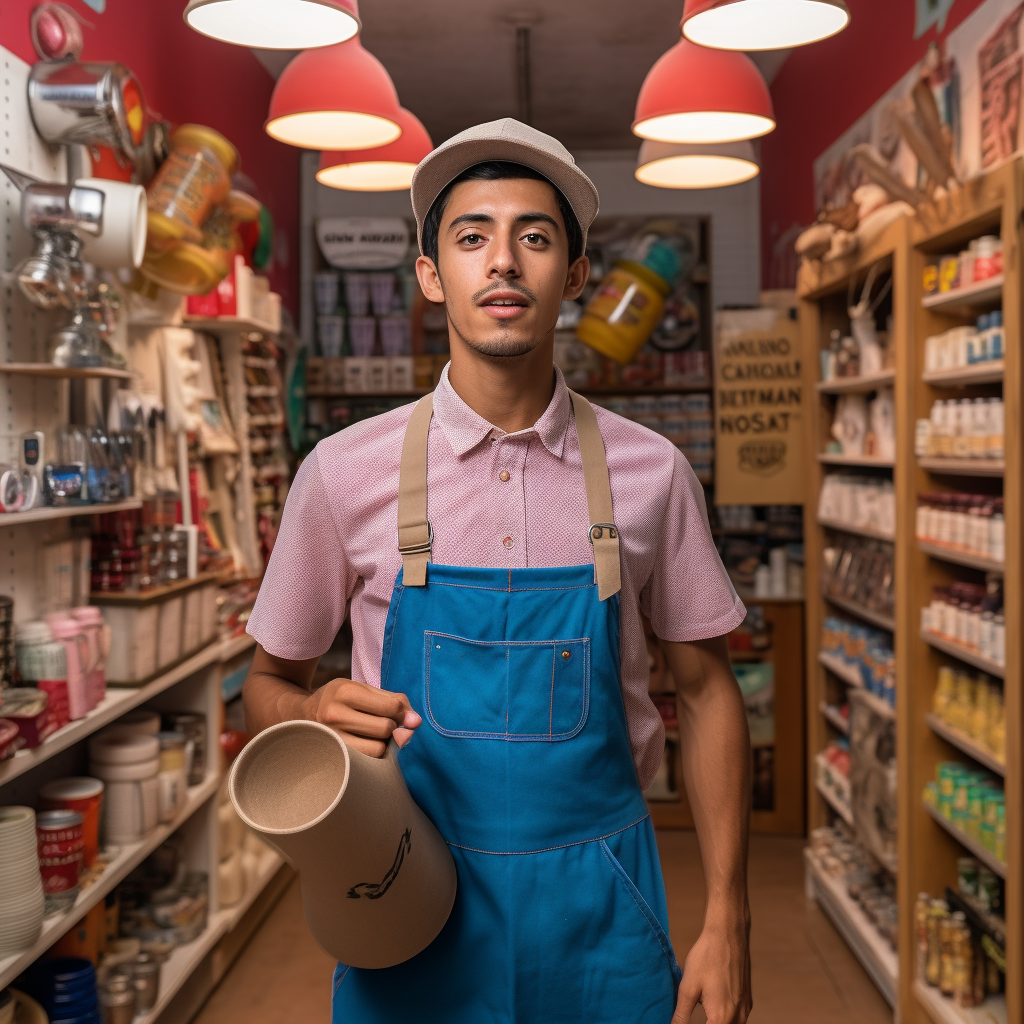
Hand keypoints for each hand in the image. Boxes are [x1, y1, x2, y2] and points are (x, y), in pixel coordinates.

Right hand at [306, 678, 421, 757]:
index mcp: (345, 691)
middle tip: (383, 724)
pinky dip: (374, 754)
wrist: (301, 717)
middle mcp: (334, 714)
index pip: (390, 707)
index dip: (404, 713)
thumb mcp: (362, 690)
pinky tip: (366, 745)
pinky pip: (367, 762)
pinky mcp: (333, 756)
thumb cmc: (340, 701)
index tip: (404, 716)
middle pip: (385, 729)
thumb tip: (416, 722)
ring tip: (373, 735)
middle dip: (392, 727)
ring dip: (383, 744)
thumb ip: (392, 701)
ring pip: (378, 748)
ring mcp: (331, 738)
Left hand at [671, 916, 750, 1023]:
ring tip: (703, 1008)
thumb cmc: (706, 957)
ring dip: (715, 1022)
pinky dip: (724, 1018)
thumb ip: (681, 1015)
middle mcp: (738, 1018)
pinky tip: (712, 1003)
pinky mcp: (748, 1001)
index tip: (683, 1022)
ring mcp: (745, 1009)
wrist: (728, 934)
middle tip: (694, 1012)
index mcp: (721, 1018)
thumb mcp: (688, 987)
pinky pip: (737, 1019)